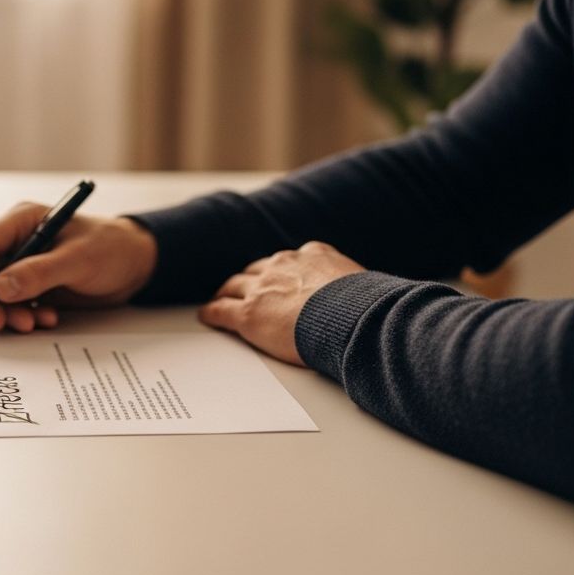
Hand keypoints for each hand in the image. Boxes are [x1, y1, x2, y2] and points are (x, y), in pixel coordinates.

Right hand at [0, 203, 157, 331]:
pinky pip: (15, 304)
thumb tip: (0, 287)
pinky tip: (46, 319)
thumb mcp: (78, 259)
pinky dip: (23, 315)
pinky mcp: (31, 287)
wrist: (134, 266)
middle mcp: (17, 241)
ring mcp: (22, 265)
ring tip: (31, 323)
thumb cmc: (111, 248)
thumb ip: (40, 272)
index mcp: (22, 221)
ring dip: (8, 311)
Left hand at [198, 241, 363, 364]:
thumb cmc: (365, 308)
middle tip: (243, 288)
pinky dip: (212, 313)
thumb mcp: (363, 285)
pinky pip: (221, 310)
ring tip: (221, 299)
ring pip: (235, 285)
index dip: (279, 270)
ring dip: (227, 292)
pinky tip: (207, 316)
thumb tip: (366, 301)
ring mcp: (263, 287)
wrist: (353, 319)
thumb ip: (351, 287)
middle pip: (257, 269)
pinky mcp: (248, 313)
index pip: (289, 259)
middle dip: (250, 278)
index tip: (276, 276)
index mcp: (313, 255)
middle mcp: (284, 264)